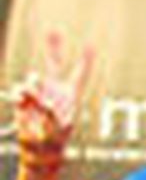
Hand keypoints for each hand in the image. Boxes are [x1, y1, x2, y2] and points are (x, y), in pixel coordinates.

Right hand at [14, 32, 92, 168]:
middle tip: (53, 30)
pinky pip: (21, 91)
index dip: (85, 59)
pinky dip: (22, 96)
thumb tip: (42, 100)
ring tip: (37, 101)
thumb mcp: (59, 126)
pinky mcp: (25, 101)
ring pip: (34, 78)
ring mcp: (39, 94)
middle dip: (53, 47)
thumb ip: (52, 110)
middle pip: (55, 63)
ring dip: (34, 87)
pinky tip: (24, 102)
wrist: (40, 150)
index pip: (80, 73)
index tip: (90, 43)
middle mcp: (55, 90)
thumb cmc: (56, 140)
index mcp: (70, 95)